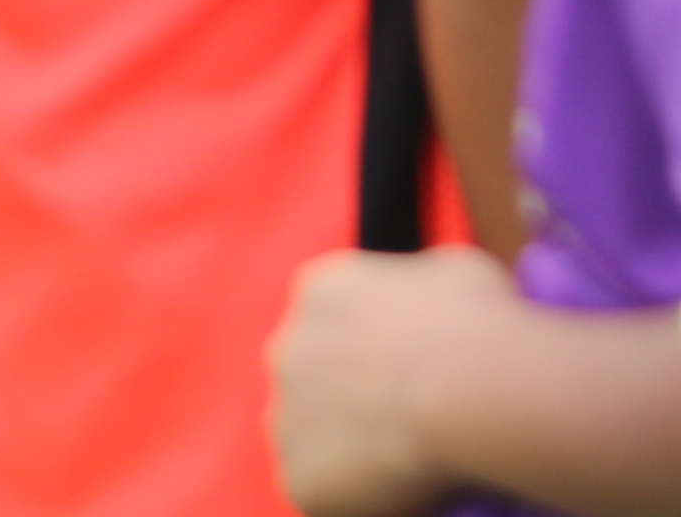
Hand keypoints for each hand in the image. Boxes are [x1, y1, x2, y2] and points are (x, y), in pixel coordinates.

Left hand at [269, 246, 498, 516]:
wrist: (469, 388)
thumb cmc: (481, 324)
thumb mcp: (461, 274)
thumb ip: (428, 286)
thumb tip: (441, 304)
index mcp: (323, 293)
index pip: (340, 322)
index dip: (381, 354)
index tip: (418, 376)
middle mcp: (287, 348)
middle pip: (318, 381)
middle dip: (356, 401)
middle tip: (413, 428)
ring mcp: (287, 415)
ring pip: (314, 439)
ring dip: (352, 454)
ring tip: (409, 469)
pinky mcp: (300, 476)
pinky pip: (323, 491)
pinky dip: (355, 497)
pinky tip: (400, 498)